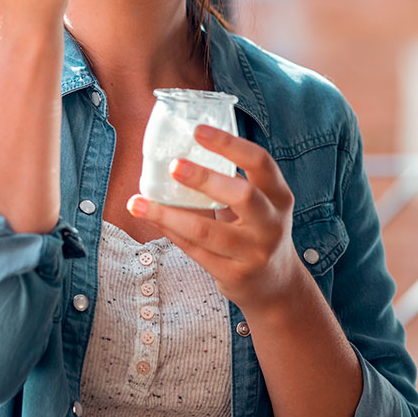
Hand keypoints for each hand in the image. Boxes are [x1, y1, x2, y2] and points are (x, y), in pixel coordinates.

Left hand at [127, 124, 304, 314]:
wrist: (276, 286)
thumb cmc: (257, 230)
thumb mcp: (261, 203)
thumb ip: (232, 180)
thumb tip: (181, 147)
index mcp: (279, 196)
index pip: (260, 162)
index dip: (229, 144)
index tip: (198, 130)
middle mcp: (271, 224)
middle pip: (242, 196)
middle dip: (205, 179)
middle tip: (174, 165)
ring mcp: (254, 252)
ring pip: (207, 231)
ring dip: (169, 215)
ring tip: (139, 201)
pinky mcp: (234, 275)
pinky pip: (195, 251)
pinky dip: (170, 231)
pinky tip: (151, 217)